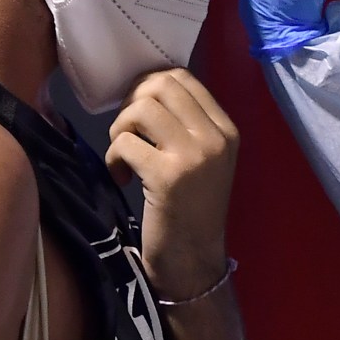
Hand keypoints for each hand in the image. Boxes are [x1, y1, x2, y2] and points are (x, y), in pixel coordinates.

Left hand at [103, 69, 237, 299]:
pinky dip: (113, 159)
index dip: (148, 87)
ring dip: (120, 130)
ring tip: (124, 157)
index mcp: (226, 130)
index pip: (182, 77)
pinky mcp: (168, 177)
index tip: (138, 116)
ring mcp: (193, 156)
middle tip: (128, 135)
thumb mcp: (202, 161)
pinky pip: (125, 143)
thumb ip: (184, 124)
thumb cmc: (191, 211)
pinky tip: (122, 179)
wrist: (193, 262)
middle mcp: (215, 138)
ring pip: (140, 109)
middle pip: (159, 85)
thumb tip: (144, 88)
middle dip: (132, 103)